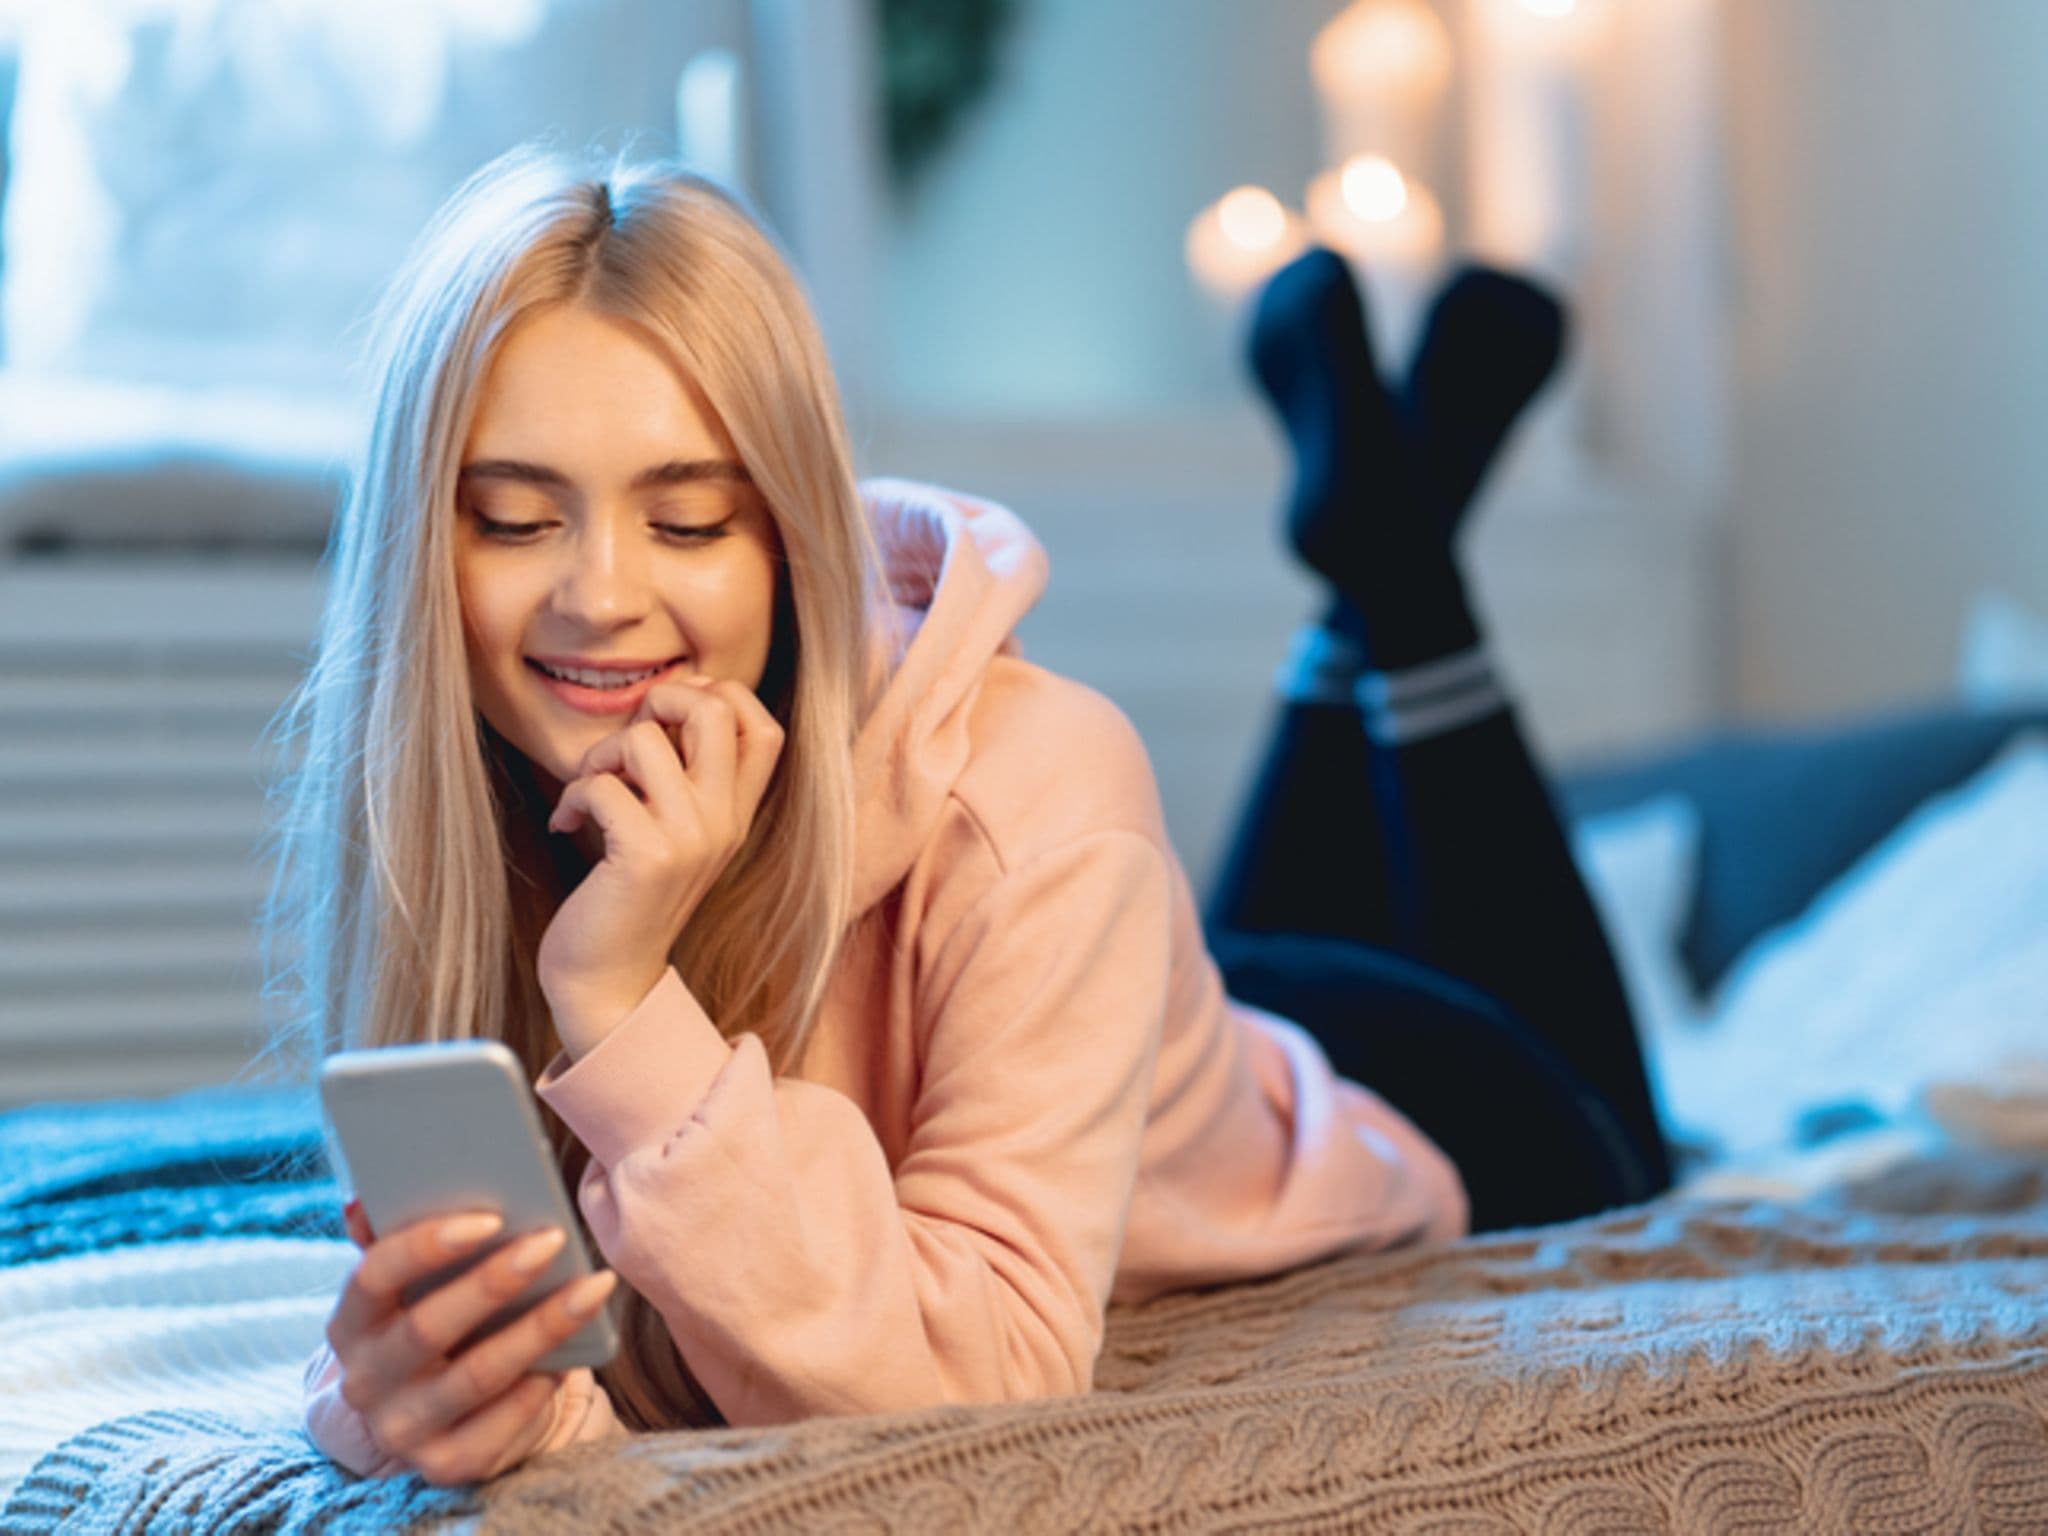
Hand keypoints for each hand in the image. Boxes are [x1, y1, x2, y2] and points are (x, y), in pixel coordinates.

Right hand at [325, 1198, 618, 1486]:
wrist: (451, 1413)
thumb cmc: (444, 1321)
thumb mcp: (418, 1284)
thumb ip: (401, 1237)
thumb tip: (365, 1200)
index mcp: (351, 1323)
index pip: (373, 1275)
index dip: (428, 1244)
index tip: (491, 1216)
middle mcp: (365, 1381)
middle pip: (428, 1327)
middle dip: (494, 1280)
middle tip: (554, 1239)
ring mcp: (402, 1429)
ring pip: (476, 1376)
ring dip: (540, 1327)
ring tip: (593, 1287)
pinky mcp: (444, 1465)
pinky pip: (498, 1427)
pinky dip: (538, 1388)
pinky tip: (575, 1355)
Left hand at [536, 674, 784, 1050]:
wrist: (607, 980)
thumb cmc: (626, 896)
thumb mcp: (672, 833)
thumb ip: (682, 779)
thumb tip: (664, 703)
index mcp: (735, 814)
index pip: (764, 726)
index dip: (717, 698)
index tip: (667, 722)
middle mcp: (724, 822)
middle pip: (717, 710)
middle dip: (659, 700)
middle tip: (629, 739)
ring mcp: (691, 840)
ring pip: (645, 739)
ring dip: (600, 755)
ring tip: (589, 789)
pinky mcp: (648, 857)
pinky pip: (602, 785)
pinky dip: (573, 796)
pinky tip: (567, 824)